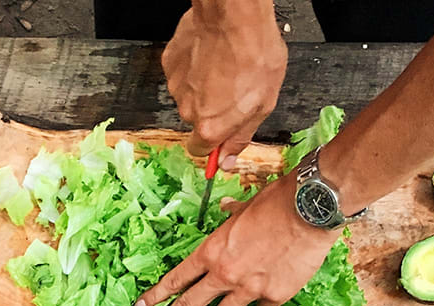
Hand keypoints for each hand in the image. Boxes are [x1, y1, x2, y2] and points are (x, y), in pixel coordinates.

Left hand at [135, 172, 337, 305]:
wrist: (309, 210)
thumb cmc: (275, 202)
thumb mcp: (245, 206)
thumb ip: (231, 215)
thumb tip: (225, 209)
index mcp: (212, 251)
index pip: (177, 278)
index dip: (156, 294)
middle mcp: (225, 274)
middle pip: (190, 304)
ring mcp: (249, 288)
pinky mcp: (274, 296)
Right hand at [161, 1, 286, 167]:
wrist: (235, 17)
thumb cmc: (254, 55)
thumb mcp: (263, 105)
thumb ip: (241, 136)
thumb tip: (227, 160)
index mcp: (210, 127)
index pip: (200, 150)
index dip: (213, 143)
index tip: (222, 135)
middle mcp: (188, 110)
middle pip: (197, 120)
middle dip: (213, 110)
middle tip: (234, 90)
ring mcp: (176, 86)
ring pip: (189, 95)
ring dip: (204, 87)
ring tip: (225, 68)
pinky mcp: (170, 63)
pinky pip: (182, 73)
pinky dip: (195, 68)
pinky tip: (212, 55)